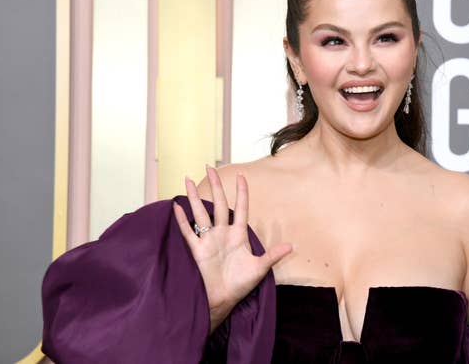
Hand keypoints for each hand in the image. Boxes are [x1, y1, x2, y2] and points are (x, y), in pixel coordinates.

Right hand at [173, 166, 292, 332]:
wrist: (223, 300)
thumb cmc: (240, 285)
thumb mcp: (260, 268)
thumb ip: (273, 255)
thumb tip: (292, 246)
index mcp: (238, 234)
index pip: (240, 208)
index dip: (241, 192)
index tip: (241, 176)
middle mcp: (222, 233)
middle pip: (218, 204)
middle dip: (215, 185)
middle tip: (209, 166)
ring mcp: (208, 240)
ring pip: (200, 213)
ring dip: (194, 197)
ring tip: (187, 179)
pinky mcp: (197, 250)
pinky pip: (188, 232)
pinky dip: (181, 220)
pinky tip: (176, 206)